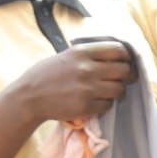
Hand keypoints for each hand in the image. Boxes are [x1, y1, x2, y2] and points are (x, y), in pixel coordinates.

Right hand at [6, 42, 136, 124]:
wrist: (29, 96)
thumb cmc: (48, 75)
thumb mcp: (67, 56)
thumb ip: (90, 55)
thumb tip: (118, 56)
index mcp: (82, 52)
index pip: (118, 50)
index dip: (127, 57)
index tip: (126, 62)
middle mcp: (87, 68)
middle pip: (124, 70)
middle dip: (127, 75)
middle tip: (122, 79)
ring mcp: (88, 88)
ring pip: (120, 90)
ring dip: (117, 91)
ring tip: (107, 91)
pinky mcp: (87, 106)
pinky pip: (109, 105)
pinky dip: (105, 104)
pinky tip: (95, 101)